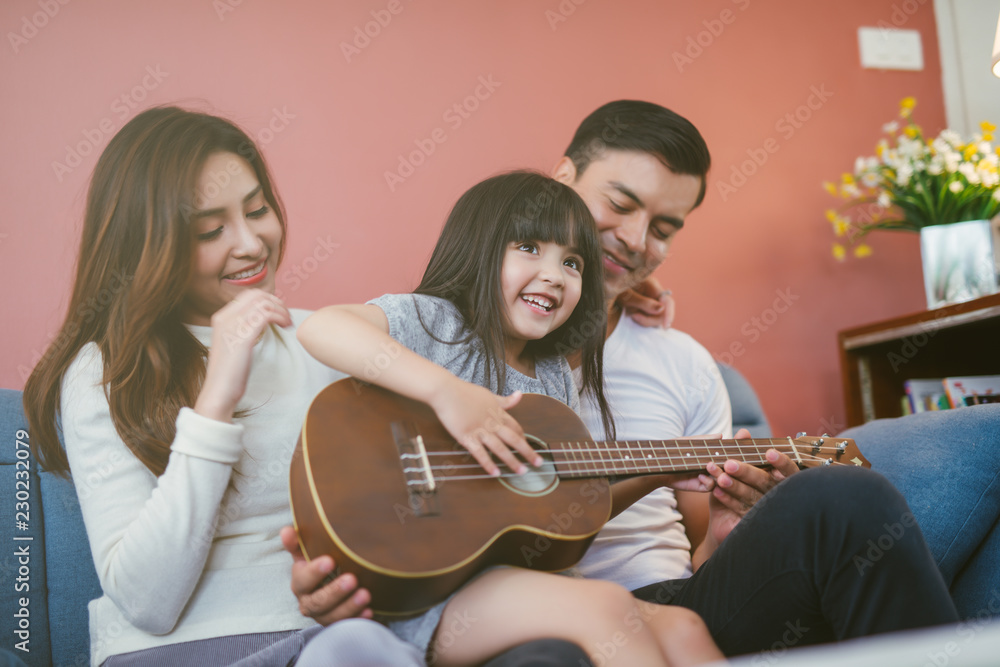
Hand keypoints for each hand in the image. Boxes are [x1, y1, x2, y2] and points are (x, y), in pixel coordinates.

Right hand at [195, 290, 291, 421]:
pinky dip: (280, 317)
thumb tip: (263, 320)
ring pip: (264, 303)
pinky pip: (266, 315)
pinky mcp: (243, 336)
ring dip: (281, 310)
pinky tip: (286, 326)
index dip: (268, 300)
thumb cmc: (230, 372)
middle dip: (276, 302)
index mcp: (221, 317)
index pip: (249, 295)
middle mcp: (225, 317)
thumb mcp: (235, 344)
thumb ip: (244, 329)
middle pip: (257, 295)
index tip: (279, 312)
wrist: (220, 391)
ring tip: (288, 323)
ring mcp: (233, 326)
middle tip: (287, 316)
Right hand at [281, 526, 373, 624]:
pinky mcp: (337, 623)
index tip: (330, 560)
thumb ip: (298, 542)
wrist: (329, 583)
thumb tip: (286, 531)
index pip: (302, 580)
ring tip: (365, 595)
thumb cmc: (318, 565)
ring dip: (349, 606)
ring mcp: (323, 615)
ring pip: (332, 616)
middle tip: (352, 579)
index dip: (314, 572)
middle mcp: (308, 602)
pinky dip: (358, 618)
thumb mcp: (307, 552)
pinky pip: (346, 624)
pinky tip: (369, 611)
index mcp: (300, 583)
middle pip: (317, 602)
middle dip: (335, 591)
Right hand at [429, 381, 541, 476]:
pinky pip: (480, 453)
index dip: (524, 438)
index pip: (516, 427)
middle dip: (527, 452)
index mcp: (498, 412)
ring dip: (512, 461)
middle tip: (538, 463)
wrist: (446, 391)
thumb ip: (505, 400)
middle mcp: (492, 422)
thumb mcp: (489, 394)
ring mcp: (480, 430)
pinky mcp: (467, 437)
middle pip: (514, 439)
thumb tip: (519, 395)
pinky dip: (488, 464)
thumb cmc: (465, 391)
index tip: (529, 446)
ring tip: (521, 471)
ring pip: (500, 448)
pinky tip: (495, 473)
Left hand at [616, 277, 674, 328]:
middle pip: (663, 312)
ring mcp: (651, 302)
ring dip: (645, 320)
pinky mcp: (646, 309)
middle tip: (634, 317)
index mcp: (652, 286)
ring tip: (631, 314)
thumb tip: (662, 309)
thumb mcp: (627, 296)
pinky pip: (650, 319)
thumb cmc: (614, 290)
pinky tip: (632, 315)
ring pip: (657, 318)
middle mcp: (654, 294)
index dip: (669, 314)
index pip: (667, 301)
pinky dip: (642, 320)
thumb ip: (644, 303)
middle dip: (650, 319)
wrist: (606, 291)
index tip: (665, 326)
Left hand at [658, 432, 727, 492]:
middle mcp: (710, 466)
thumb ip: (704, 440)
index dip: (732, 455)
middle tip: (726, 461)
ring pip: (722, 478)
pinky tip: (700, 476)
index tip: (735, 451)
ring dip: (719, 474)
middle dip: (729, 465)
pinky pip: (711, 487)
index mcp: (710, 454)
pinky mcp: (699, 486)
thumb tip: (721, 435)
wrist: (658, 464)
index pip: (726, 455)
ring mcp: (706, 476)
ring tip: (710, 467)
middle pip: (727, 468)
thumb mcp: (688, 443)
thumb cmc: (672, 451)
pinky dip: (709, 482)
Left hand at [703, 429, 799, 543]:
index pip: (788, 470)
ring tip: (719, 477)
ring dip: (734, 486)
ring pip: (750, 496)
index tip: (769, 452)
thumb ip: (744, 449)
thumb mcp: (741, 466)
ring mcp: (766, 509)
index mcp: (780, 478)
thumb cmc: (740, 483)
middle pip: (764, 482)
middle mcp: (776, 493)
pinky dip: (727, 499)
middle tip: (729, 464)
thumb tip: (743, 432)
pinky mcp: (752, 520)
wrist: (726, 517)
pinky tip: (716, 490)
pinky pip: (739, 509)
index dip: (781, 462)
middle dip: (746, 472)